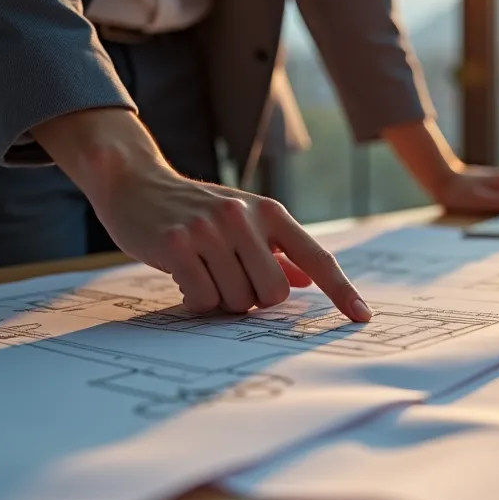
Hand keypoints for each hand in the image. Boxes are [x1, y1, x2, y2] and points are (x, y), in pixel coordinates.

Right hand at [32, 108, 370, 319]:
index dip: (341, 291)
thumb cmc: (195, 210)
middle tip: (229, 279)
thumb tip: (306, 281)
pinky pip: (202, 300)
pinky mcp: (177, 244)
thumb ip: (276, 250)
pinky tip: (183, 275)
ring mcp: (210, 230)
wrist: (135, 182)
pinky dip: (195, 300)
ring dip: (221, 299)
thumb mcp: (243, 221)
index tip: (363, 317)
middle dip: (254, 300)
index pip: (316, 258)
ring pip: (237, 301)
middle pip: (274, 294)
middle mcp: (245, 218)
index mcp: (270, 213)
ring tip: (203, 271)